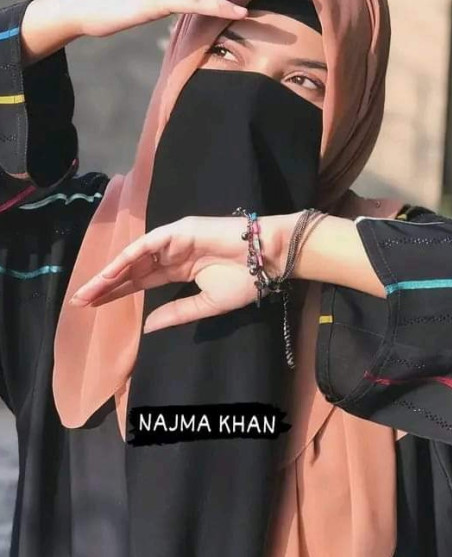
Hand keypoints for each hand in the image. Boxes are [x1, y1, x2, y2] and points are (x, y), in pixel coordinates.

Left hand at [68, 213, 296, 332]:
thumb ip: (176, 313)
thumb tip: (148, 326)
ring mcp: (173, 241)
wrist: (267, 259)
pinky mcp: (178, 230)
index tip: (93, 306)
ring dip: (110, 274)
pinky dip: (127, 258)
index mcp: (179, 270)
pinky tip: (110, 273)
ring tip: (88, 292)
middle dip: (105, 286)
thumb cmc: (245, 280)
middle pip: (131, 271)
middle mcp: (171, 254)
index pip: (140, 282)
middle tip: (79, 301)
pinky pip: (146, 245)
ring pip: (133, 258)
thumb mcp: (207, 304)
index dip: (117, 293)